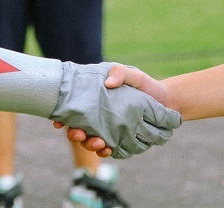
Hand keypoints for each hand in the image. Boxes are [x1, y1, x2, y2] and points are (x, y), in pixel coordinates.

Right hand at [48, 62, 179, 159]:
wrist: (166, 102)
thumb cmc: (145, 85)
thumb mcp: (133, 75)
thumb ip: (120, 73)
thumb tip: (108, 83)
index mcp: (96, 103)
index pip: (74, 111)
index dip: (62, 117)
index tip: (57, 122)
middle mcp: (100, 118)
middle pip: (79, 130)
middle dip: (75, 135)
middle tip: (78, 133)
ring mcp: (110, 132)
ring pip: (93, 142)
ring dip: (91, 145)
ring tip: (97, 142)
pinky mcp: (122, 142)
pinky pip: (110, 150)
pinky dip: (107, 152)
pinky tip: (108, 149)